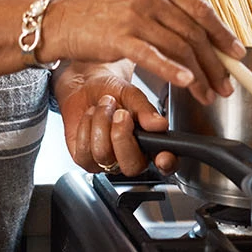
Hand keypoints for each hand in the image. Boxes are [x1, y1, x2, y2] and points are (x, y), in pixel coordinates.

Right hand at [38, 0, 244, 104]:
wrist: (62, 22)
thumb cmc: (100, 17)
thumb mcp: (136, 2)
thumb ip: (165, 11)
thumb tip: (201, 35)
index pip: (200, 9)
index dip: (223, 33)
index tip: (238, 54)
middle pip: (194, 32)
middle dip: (216, 63)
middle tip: (226, 86)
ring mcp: (135, 14)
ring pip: (179, 47)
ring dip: (199, 76)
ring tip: (208, 95)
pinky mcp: (120, 36)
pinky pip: (154, 56)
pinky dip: (174, 71)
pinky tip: (186, 84)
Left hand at [56, 60, 176, 174]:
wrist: (87, 85)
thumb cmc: (112, 92)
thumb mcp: (131, 95)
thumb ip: (146, 110)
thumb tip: (160, 124)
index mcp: (150, 143)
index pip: (166, 163)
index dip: (166, 163)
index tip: (162, 157)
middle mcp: (131, 157)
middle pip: (131, 166)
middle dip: (122, 136)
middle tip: (120, 113)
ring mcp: (108, 161)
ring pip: (104, 155)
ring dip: (102, 123)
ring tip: (104, 106)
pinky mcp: (85, 160)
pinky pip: (84, 152)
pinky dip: (86, 127)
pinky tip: (91, 116)